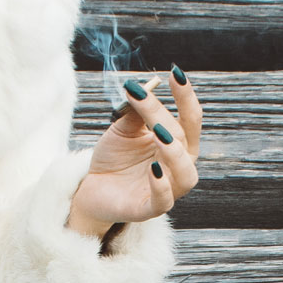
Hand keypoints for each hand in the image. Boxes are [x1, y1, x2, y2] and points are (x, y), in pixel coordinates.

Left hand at [67, 69, 202, 238]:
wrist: (91, 188)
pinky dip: (162, 186)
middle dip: (166, 118)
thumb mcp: (123, 129)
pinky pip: (164, 201)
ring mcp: (167, 189)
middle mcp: (178, 167)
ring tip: (159, 134)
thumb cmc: (114, 157)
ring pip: (185, 175)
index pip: (190, 119)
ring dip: (175, 153)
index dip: (186, 96)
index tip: (175, 73)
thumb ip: (136, 113)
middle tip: (144, 100)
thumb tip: (144, 87)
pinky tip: (152, 169)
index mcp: (177, 144)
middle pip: (184, 140)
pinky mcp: (149, 208)